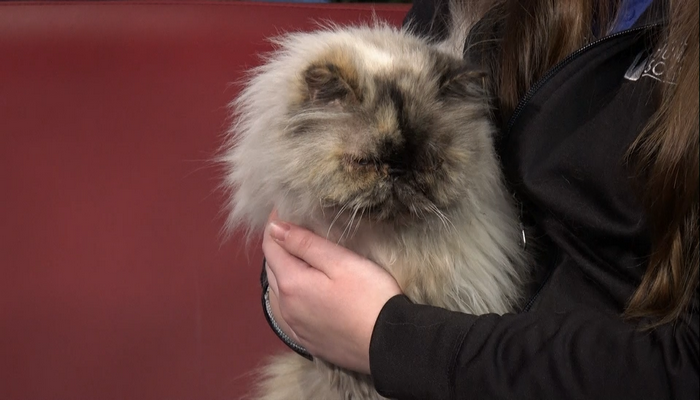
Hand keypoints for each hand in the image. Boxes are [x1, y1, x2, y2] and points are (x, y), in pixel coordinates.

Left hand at [262, 211, 401, 374]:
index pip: (271, 246)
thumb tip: (275, 228)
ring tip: (295, 255)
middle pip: (272, 268)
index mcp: (291, 283)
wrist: (389, 344)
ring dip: (281, 271)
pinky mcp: (306, 340)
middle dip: (277, 246)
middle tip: (291, 227)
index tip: (282, 207)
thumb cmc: (369, 297)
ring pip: (276, 291)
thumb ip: (305, 243)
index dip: (274, 224)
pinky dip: (287, 295)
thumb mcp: (341, 262)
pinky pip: (286, 312)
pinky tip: (298, 292)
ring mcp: (295, 326)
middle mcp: (285, 307)